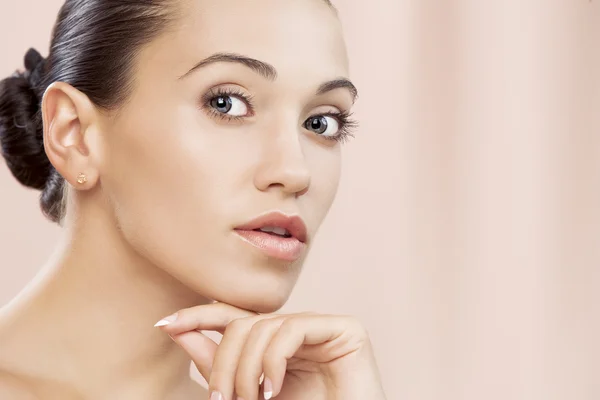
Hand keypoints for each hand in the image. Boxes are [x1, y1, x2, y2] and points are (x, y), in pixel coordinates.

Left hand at [154, 302, 385, 399]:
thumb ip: (219, 365)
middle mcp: (299, 330)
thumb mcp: (249, 397)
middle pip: (244, 323)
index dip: (199, 316)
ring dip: (246, 369)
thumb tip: (181, 332)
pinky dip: (273, 360)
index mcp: (277, 344)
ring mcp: (322, 328)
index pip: (234, 317)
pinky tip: (273, 388)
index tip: (166, 325)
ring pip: (264, 327)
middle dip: (223, 361)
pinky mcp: (345, 330)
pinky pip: (292, 330)